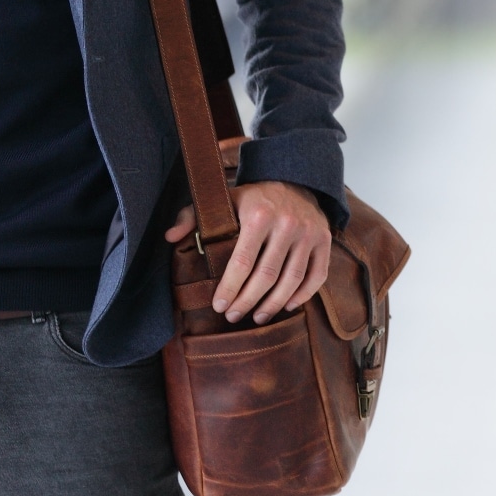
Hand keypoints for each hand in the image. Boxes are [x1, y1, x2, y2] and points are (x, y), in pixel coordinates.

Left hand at [165, 181, 331, 324]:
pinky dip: (302, 296)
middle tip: (233, 316)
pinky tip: (287, 306)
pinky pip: (316, 276)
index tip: (219, 306)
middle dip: (247, 301)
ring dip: (273, 305)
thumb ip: (193, 216)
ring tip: (258, 317)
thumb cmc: (254, 197)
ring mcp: (309, 233)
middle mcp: (287, 223)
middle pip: (266, 276)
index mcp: (259, 214)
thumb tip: (170, 238)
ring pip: (292, 281)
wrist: (296, 179)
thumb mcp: (223, 199)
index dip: (230, 288)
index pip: (242, 261)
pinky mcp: (324, 241)